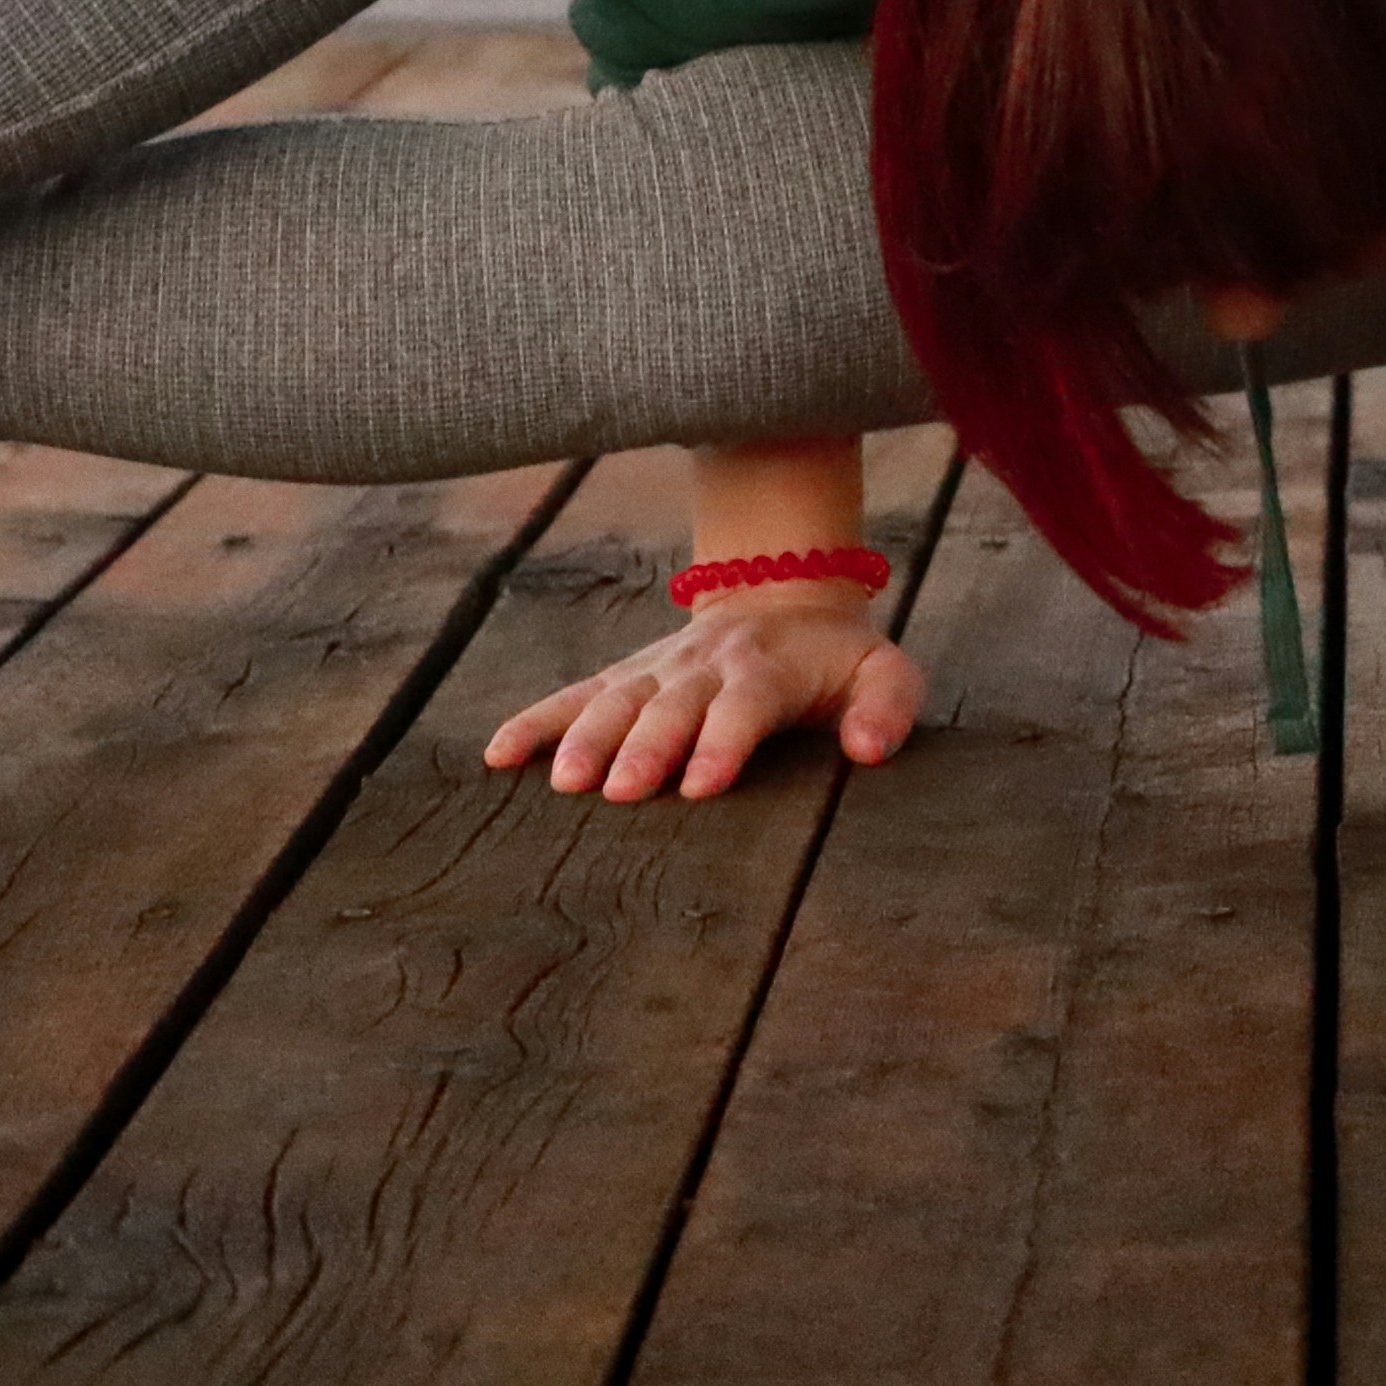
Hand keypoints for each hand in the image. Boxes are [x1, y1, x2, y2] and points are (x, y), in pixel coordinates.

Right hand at [483, 584, 928, 802]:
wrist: (782, 594)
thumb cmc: (836, 658)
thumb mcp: (884, 670)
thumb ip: (889, 707)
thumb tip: (868, 751)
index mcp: (767, 669)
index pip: (744, 706)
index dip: (722, 742)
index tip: (701, 785)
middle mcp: (704, 667)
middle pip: (670, 708)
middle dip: (646, 746)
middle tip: (622, 791)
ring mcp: (657, 669)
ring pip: (617, 701)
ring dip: (588, 738)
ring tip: (563, 782)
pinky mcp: (624, 676)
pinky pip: (573, 695)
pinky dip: (533, 720)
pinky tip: (496, 753)